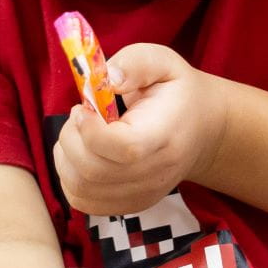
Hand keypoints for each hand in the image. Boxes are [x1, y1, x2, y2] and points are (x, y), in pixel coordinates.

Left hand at [52, 44, 225, 217]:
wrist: (202, 130)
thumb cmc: (177, 93)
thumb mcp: (163, 62)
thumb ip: (134, 64)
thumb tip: (105, 79)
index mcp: (164, 135)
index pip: (124, 149)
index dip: (91, 130)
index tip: (83, 107)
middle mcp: (155, 173)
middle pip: (94, 171)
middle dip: (71, 139)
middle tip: (79, 115)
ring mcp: (142, 194)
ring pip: (82, 189)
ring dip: (65, 158)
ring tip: (78, 133)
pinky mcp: (129, 204)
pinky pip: (82, 200)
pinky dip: (69, 177)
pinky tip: (80, 153)